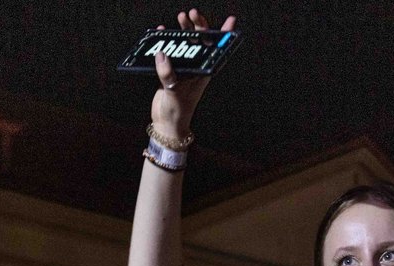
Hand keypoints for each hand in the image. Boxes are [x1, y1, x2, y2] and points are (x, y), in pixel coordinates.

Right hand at [150, 9, 237, 134]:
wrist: (167, 124)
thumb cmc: (177, 112)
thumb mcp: (174, 93)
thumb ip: (168, 75)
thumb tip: (162, 54)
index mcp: (202, 74)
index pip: (216, 51)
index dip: (224, 36)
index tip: (231, 21)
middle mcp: (195, 69)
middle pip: (201, 43)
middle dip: (199, 26)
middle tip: (193, 13)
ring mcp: (183, 69)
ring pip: (187, 44)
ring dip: (185, 30)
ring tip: (181, 17)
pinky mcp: (171, 71)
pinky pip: (171, 51)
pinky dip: (167, 40)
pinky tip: (162, 31)